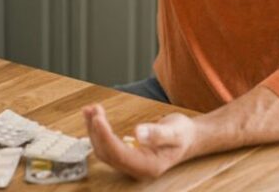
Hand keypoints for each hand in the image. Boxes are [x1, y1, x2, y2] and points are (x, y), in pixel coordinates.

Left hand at [83, 103, 197, 179]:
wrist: (188, 138)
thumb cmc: (183, 134)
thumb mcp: (175, 131)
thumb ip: (157, 134)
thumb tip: (138, 133)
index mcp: (148, 166)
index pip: (119, 154)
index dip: (105, 137)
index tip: (98, 119)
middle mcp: (136, 169)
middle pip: (107, 153)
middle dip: (97, 131)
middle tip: (94, 109)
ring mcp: (130, 164)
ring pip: (103, 150)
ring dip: (94, 130)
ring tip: (90, 110)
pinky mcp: (125, 155)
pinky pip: (107, 146)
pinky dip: (98, 131)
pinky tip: (94, 117)